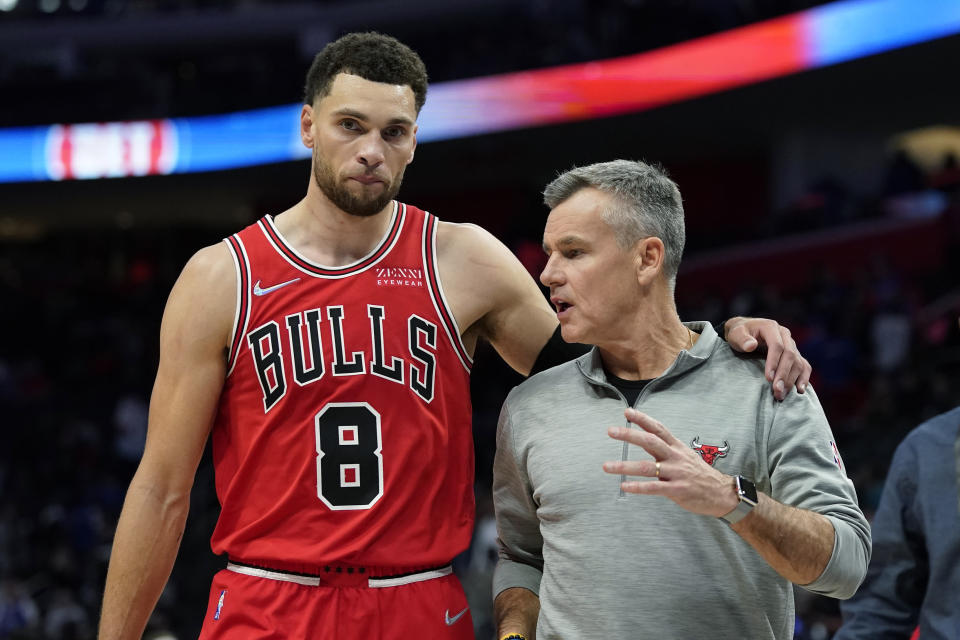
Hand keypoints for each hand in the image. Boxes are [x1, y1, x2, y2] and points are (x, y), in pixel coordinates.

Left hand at [602, 409, 737, 517]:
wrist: (722, 494)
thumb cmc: (699, 475)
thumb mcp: (684, 456)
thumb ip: (666, 449)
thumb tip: (646, 440)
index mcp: (676, 447)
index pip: (658, 428)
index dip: (642, 419)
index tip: (627, 411)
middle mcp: (675, 457)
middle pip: (650, 442)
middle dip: (630, 435)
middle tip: (611, 430)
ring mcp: (677, 473)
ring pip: (648, 467)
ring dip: (625, 466)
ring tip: (606, 466)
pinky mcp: (678, 490)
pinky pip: (655, 488)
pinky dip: (638, 487)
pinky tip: (624, 486)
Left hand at [724, 317, 810, 400]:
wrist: (744, 331)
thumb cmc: (739, 333)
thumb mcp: (736, 334)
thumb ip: (741, 339)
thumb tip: (751, 345)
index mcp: (771, 327)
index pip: (777, 345)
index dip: (774, 362)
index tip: (768, 378)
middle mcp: (785, 335)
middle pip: (790, 355)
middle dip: (784, 374)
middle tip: (777, 390)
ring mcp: (791, 345)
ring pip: (798, 362)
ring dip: (792, 380)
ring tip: (781, 394)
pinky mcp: (795, 354)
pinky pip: (804, 366)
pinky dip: (804, 378)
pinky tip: (799, 390)